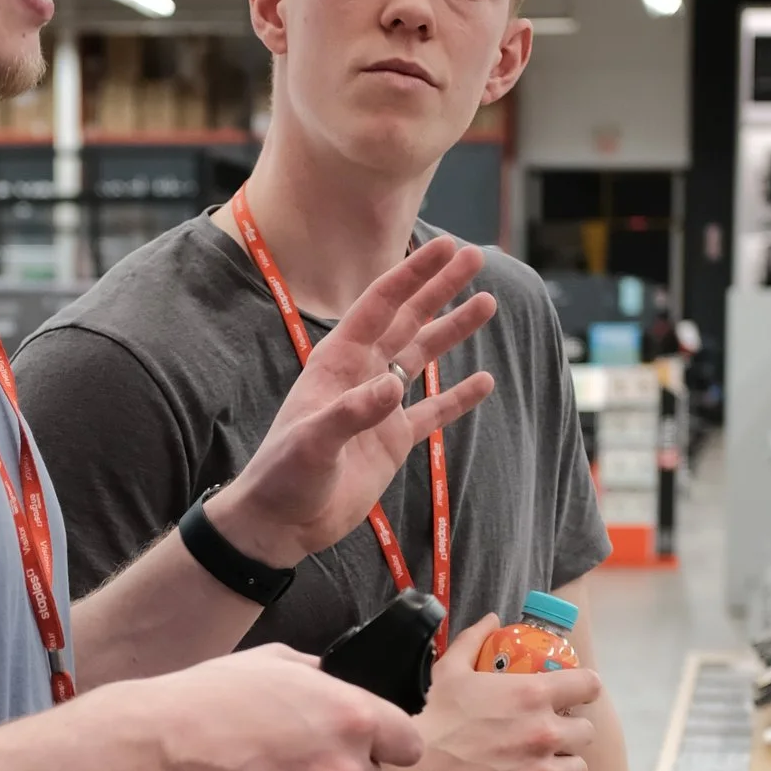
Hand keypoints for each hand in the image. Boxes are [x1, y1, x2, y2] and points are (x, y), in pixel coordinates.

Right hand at [143, 645, 424, 770]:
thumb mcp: (274, 662)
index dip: (388, 746)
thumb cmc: (208, 700)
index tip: (370, 748)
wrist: (155, 750)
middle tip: (298, 762)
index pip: (409, 746)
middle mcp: (344, 770)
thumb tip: (336, 683)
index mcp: (352, 718)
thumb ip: (320, 677)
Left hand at [204, 236, 497, 570]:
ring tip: (487, 303)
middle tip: (475, 258)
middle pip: (408, 321)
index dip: (413, 275)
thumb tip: (393, 387)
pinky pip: (432, 411)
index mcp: (338, 362)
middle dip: (439, 288)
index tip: (444, 248)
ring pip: (423, 358)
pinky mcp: (392, 440)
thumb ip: (352, 412)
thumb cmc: (285, 476)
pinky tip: (485, 381)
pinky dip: (458, 397)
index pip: (381, 306)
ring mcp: (379, 406)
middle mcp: (361, 375)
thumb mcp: (313, 442)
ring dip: (452, 331)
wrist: (282, 522)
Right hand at [402, 613, 598, 770]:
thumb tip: (491, 619)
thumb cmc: (434, 720)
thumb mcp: (450, 671)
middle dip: (571, 731)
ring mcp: (542, 770)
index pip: (589, 685)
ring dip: (564, 765)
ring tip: (543, 766)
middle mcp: (545, 732)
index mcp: (532, 694)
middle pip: (587, 731)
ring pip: (579, 768)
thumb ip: (473, 640)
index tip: (573, 695)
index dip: (584, 688)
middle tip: (550, 734)